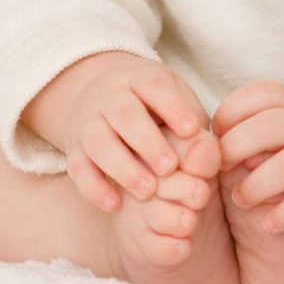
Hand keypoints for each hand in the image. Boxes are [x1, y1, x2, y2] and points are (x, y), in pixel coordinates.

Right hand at [21, 51, 220, 213]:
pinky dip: (94, 188)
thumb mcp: (176, 99)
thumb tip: (208, 153)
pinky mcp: (75, 148)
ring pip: (98, 142)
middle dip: (146, 141)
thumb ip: (193, 123)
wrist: (102, 96)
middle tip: (169, 168)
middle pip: (124, 114)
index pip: (155, 87)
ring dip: (122, 167)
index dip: (173, 107)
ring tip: (148, 192)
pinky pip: (77, 168)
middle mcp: (110, 96)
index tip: (191, 130)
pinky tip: (115, 205)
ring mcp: (88, 121)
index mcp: (141, 78)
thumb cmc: (154, 105)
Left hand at [212, 80, 283, 233]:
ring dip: (255, 185)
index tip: (214, 136)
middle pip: (264, 128)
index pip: (256, 95)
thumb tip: (218, 132)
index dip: (228, 115)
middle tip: (215, 169)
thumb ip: (268, 111)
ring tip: (240, 198)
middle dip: (233, 150)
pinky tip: (268, 224)